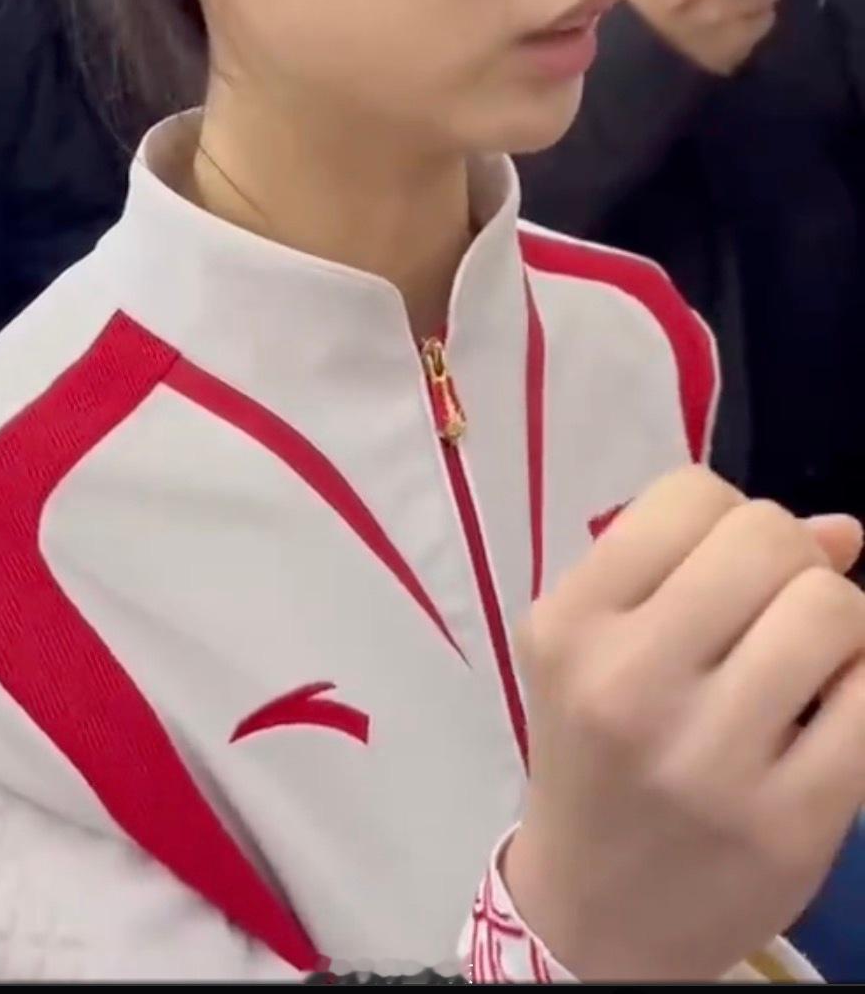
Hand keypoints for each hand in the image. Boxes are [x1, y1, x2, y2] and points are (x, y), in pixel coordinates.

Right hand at [505, 469, 864, 981]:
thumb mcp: (602, 648)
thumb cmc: (598, 753)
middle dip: (792, 560)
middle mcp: (628, 684)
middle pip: (768, 540)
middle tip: (774, 611)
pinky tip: (836, 706)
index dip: (727, 517)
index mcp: (573, 626)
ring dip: (838, 621)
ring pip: (832, 608)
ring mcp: (708, 759)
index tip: (720, 570)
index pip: (690, 496)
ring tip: (811, 660)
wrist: (596, 916)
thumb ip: (697, 569)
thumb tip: (842, 531)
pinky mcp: (786, 825)